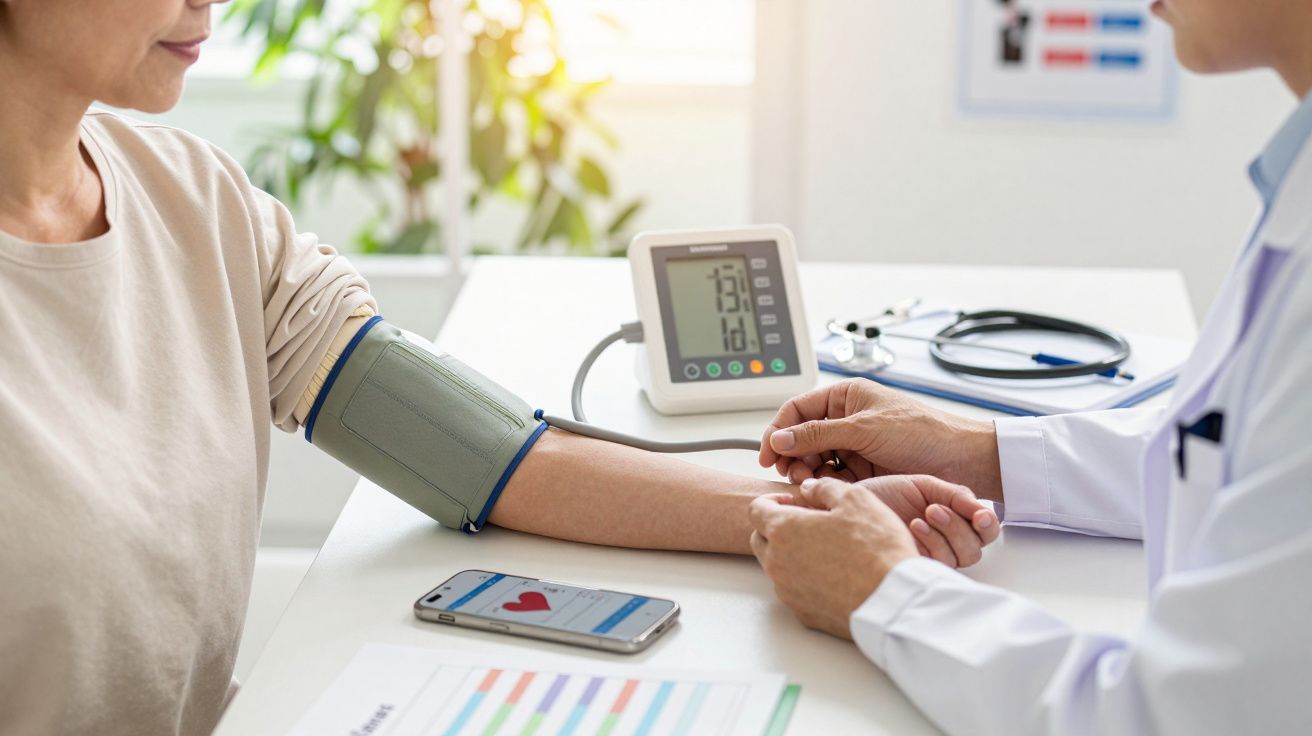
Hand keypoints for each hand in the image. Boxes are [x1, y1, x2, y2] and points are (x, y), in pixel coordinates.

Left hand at [748, 476, 919, 639]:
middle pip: (760, 539)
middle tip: (806, 524)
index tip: (793, 501)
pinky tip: (832, 576)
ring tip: (823, 549)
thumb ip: (824, 487)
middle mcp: (777, 563)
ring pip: (776, 567)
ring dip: (790, 554)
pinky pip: (794, 591)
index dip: (772, 500)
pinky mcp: (803, 614)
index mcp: (784, 530)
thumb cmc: (876, 547)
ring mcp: (788, 592)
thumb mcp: (856, 499)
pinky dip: (804, 580)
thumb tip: (808, 488)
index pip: (756, 510)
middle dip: (776, 527)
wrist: (893, 601)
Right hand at [759, 379, 1003, 501]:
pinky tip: (826, 490)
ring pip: (814, 458)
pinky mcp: (862, 468)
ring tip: (810, 483)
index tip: (768, 455)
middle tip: (792, 475)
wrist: (959, 461)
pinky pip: (832, 475)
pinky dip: (824, 483)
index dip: (778, 430)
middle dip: (792, 455)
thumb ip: (818, 434)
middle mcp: (846, 418)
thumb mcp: (864, 429)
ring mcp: (854, 445)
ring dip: (807, 471)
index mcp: (845, 396)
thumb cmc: (921, 433)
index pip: (797, 410)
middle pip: (801, 436)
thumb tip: (779, 438)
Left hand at [860, 475, 997, 566]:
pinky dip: (931, 543)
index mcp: (951, 519)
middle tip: (935, 509)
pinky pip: (938, 563)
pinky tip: (912, 527)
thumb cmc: (884, 494)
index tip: (979, 516)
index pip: (985, 530)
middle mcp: (945, 542)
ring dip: (946, 534)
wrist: (849, 502)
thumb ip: (954, 495)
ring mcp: (930, 557)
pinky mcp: (914, 568)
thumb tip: (984, 511)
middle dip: (959, 528)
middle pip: (975, 548)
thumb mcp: (923, 486)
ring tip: (922, 515)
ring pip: (960, 558)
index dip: (988, 524)